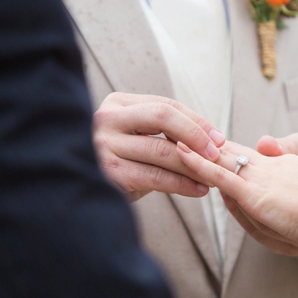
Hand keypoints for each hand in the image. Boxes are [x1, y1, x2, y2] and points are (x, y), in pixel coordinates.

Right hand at [93, 92, 225, 201]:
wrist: (78, 192)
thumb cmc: (115, 165)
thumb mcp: (133, 140)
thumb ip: (160, 134)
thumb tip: (210, 139)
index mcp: (116, 105)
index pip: (165, 105)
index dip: (196, 121)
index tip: (219, 138)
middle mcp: (107, 119)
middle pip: (163, 116)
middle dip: (196, 134)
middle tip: (217, 153)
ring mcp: (104, 144)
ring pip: (162, 150)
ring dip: (193, 164)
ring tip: (212, 176)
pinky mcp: (108, 172)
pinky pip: (155, 176)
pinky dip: (181, 184)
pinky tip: (198, 190)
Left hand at [176, 129, 297, 253]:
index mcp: (287, 165)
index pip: (255, 158)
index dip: (235, 151)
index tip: (219, 143)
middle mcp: (271, 166)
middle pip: (233, 153)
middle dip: (210, 146)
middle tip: (186, 134)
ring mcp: (260, 178)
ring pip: (221, 160)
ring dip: (196, 151)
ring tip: (174, 139)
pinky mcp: (252, 194)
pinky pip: (218, 175)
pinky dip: (197, 163)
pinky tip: (180, 153)